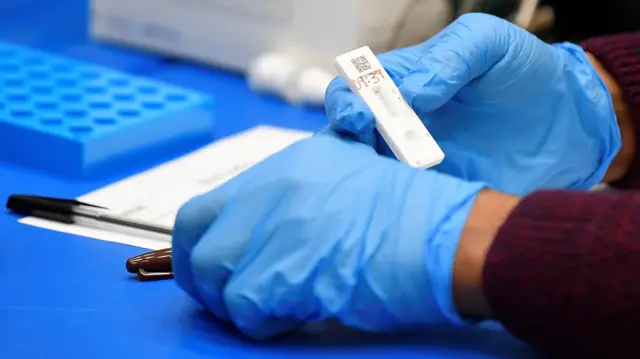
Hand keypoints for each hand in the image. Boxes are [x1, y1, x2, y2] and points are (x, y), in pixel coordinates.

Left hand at [172, 134, 485, 338]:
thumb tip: (255, 239)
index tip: (215, 269)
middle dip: (202, 274)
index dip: (202, 244)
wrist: (447, 237)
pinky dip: (261, 321)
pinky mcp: (286, 270)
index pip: (207, 207)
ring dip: (235, 302)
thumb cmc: (410, 219)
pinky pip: (244, 307)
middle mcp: (271, 190)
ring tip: (272, 308)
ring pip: (214, 275)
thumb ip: (292, 202)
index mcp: (284, 167)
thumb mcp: (345, 181)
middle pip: (196, 238)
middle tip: (228, 297)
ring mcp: (276, 228)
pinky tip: (292, 316)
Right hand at [324, 13, 620, 194]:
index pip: (355, 89)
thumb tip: (411, 92)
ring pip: (368, 171)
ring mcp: (415, 160)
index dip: (348, 102)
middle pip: (350, 133)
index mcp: (404, 80)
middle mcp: (400, 121)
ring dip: (365, 175)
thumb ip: (449, 56)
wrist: (569, 123)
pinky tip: (402, 202)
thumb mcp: (490, 44)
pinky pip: (403, 200)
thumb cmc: (526, 73)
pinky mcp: (436, 192)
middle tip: (369, 147)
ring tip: (380, 179)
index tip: (362, 117)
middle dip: (347, 141)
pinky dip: (393, 202)